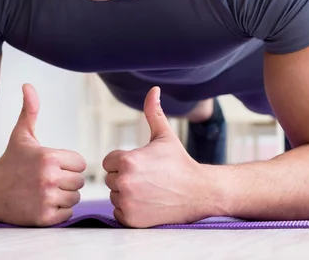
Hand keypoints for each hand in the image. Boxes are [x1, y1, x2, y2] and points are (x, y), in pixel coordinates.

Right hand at [0, 83, 86, 225]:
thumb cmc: (9, 161)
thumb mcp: (21, 134)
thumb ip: (29, 110)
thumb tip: (28, 85)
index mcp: (48, 157)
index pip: (80, 163)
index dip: (68, 164)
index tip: (52, 165)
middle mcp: (49, 178)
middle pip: (79, 182)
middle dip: (66, 181)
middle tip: (47, 179)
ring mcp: (46, 199)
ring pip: (74, 199)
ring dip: (64, 197)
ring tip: (45, 191)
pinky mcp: (43, 218)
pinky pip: (67, 215)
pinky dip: (58, 212)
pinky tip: (43, 204)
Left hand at [102, 87, 203, 227]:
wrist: (200, 192)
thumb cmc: (180, 162)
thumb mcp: (165, 135)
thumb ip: (153, 111)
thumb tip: (153, 89)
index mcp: (127, 160)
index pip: (108, 161)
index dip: (123, 161)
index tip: (142, 164)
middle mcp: (124, 182)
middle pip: (110, 179)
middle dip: (125, 177)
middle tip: (148, 178)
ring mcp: (128, 203)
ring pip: (114, 195)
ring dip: (126, 194)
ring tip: (149, 190)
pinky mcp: (132, 220)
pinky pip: (119, 212)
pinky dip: (129, 210)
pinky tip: (147, 203)